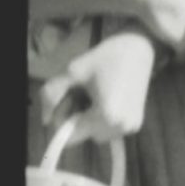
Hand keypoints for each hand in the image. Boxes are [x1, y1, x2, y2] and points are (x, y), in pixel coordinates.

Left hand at [38, 29, 158, 145]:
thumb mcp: (72, 72)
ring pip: (96, 134)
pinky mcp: (136, 122)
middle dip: (75, 118)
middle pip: (83, 136)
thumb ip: (51, 95)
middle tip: (80, 94)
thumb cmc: (107, 58)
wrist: (139, 48)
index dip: (62, 119)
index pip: (70, 137)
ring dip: (88, 119)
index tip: (68, 98)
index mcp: (106, 116)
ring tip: (93, 95)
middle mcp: (121, 127)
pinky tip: (106, 99)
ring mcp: (130, 126)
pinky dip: (102, 119)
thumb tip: (45, 119)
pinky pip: (109, 129)